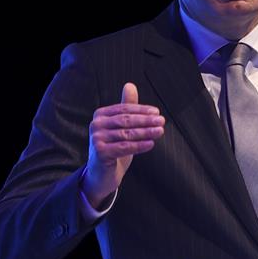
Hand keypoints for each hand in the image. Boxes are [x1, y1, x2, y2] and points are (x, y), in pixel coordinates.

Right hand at [81, 82, 164, 208]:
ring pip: (127, 134)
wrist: (101, 174)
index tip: (157, 112)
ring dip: (146, 132)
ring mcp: (96, 139)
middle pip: (126, 120)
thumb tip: (130, 85)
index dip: (142, 110)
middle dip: (146, 120)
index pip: (124, 109)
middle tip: (162, 121)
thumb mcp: (121, 127)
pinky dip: (139, 145)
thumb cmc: (114, 147)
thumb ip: (126, 107)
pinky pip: (124, 147)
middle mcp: (96, 125)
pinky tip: (151, 144)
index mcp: (101, 115)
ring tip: (160, 131)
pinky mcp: (100, 152)